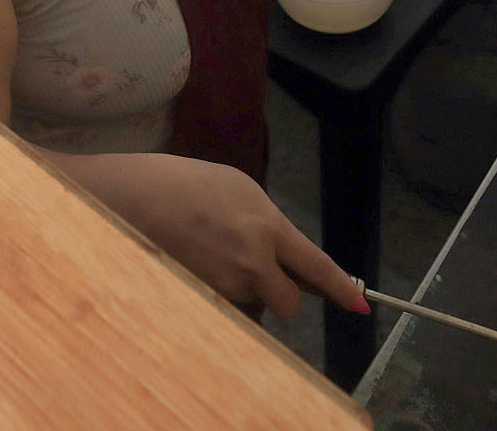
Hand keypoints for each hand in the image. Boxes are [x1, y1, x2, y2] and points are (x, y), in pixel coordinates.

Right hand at [95, 153, 366, 317]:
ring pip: (253, 305)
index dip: (342, 289)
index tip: (360, 305)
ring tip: (214, 256)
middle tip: (261, 273)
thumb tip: (286, 254)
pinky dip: (221, 299)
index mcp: (267, 227)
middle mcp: (252, 262)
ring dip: (245, 293)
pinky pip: (226, 311)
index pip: (316, 267)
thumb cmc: (188, 185)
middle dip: (281, 295)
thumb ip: (269, 225)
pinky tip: (201, 268)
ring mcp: (225, 286)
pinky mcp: (202, 301)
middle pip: (288, 304)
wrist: (135, 198)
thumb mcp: (241, 190)